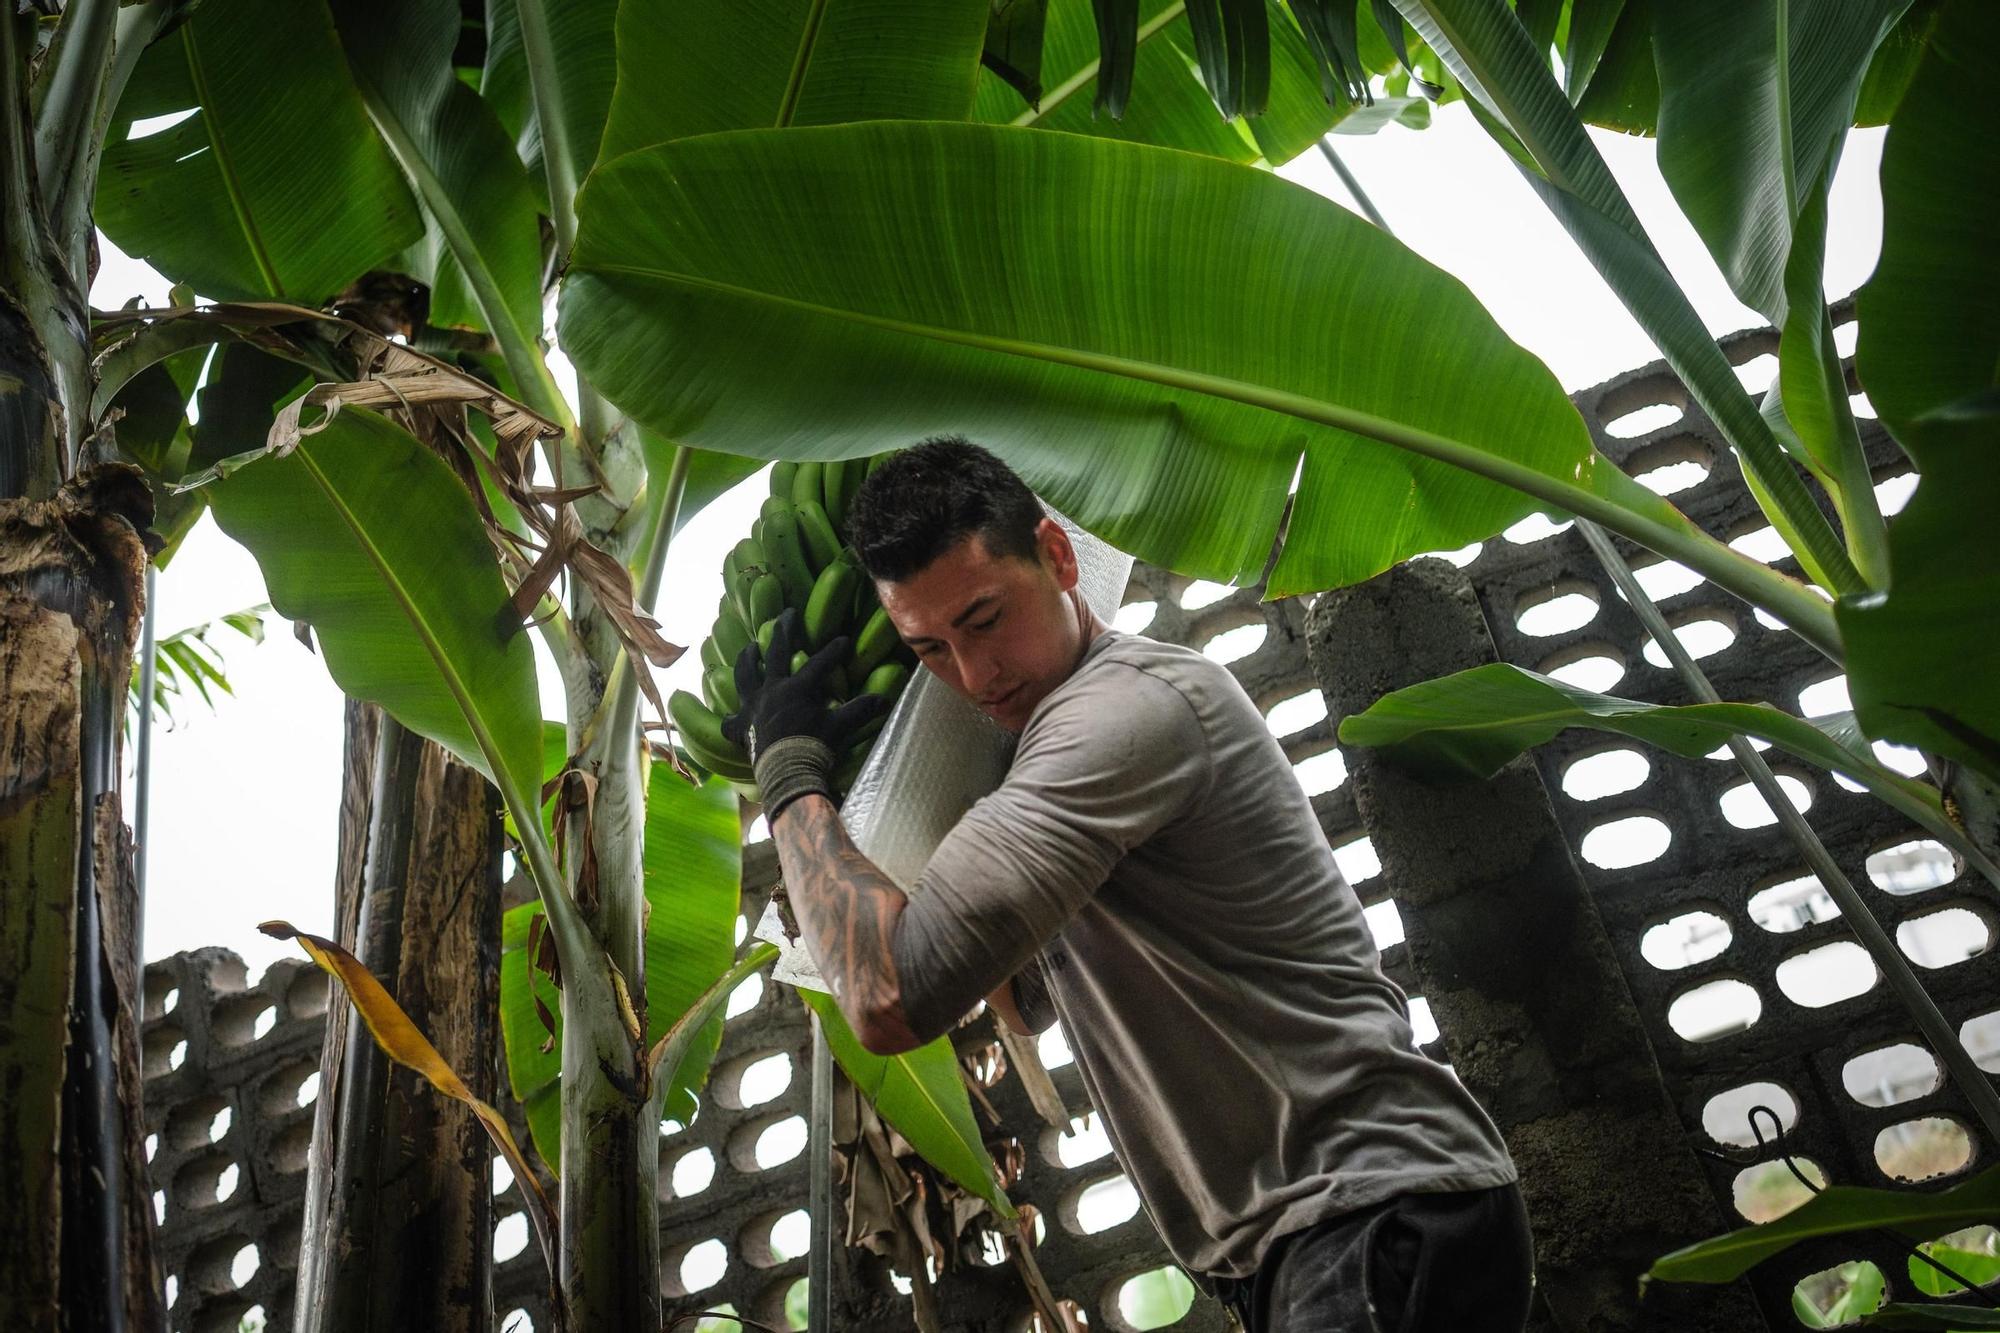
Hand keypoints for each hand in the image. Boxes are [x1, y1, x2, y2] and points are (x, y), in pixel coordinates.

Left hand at [724, 608, 886, 817]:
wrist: (787, 774)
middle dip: (783, 630)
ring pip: (744, 676)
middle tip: (786, 613)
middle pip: (774, 653)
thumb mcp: (841, 727)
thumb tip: (886, 699)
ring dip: (747, 659)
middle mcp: (771, 691)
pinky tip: (728, 715)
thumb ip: (861, 710)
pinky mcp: (742, 728)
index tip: (843, 640)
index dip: (833, 651)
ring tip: (749, 647)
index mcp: (796, 688)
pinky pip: (729, 722)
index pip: (819, 663)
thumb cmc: (814, 747)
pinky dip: (729, 718)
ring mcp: (752, 708)